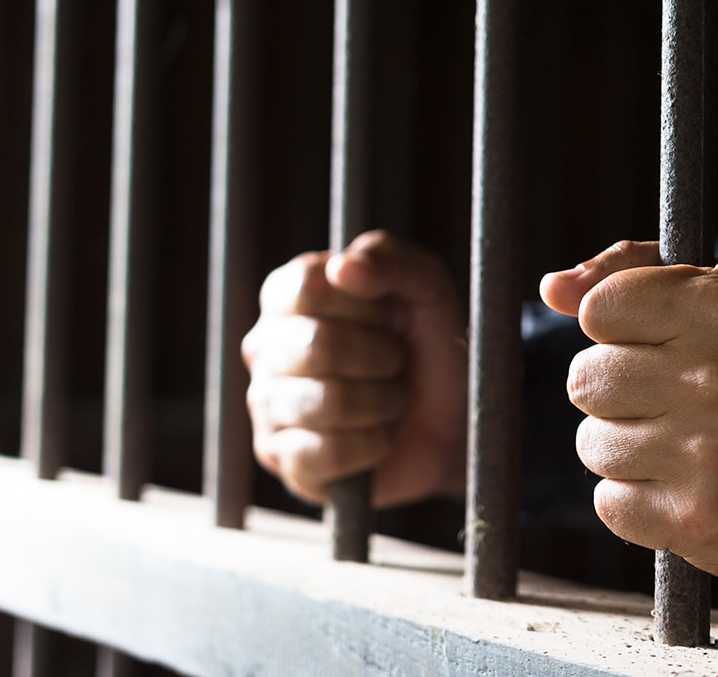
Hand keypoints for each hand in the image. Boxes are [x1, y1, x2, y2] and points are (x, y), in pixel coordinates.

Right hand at [242, 230, 467, 506]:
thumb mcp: (426, 287)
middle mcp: (265, 347)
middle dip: (382, 358)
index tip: (389, 314)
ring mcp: (267, 406)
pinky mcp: (283, 460)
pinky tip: (378, 438)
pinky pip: (330, 452)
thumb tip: (342, 267)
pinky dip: (373, 445)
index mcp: (287, 296)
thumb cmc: (429, 347)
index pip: (306, 287)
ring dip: (384, 402)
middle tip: (396, 363)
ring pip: (330, 402)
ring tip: (390, 400)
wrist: (452, 422)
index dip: (363, 304)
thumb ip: (391, 258)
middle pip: (319, 345)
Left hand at [539, 241, 717, 578]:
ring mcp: (707, 454)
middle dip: (617, 392)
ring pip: (591, 443)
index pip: (600, 310)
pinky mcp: (698, 520)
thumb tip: (552, 288)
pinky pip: (609, 503)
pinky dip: (635, 502)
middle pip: (585, 379)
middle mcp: (715, 378)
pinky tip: (684, 487)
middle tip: (674, 401)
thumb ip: (630, 273)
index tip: (663, 347)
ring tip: (685, 447)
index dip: (620, 331)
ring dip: (625, 449)